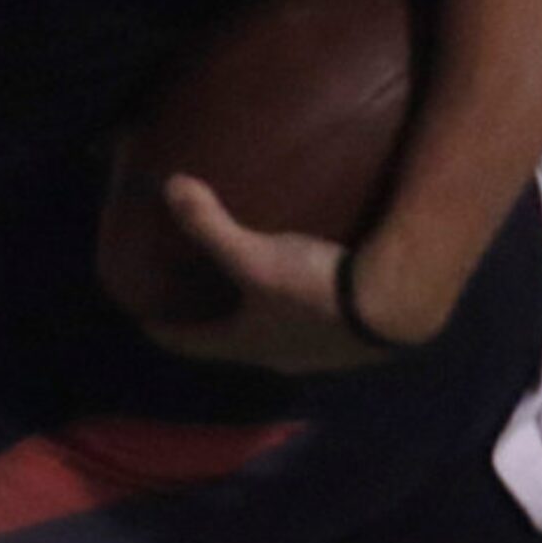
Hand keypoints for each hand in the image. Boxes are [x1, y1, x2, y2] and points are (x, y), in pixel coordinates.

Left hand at [138, 177, 432, 373]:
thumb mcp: (258, 258)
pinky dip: (296, 307)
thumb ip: (212, 226)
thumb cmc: (316, 289)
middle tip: (196, 297)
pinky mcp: (350, 336)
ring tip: (250, 288)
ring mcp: (318, 352)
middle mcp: (279, 356)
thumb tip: (170, 186)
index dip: (167, 332)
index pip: (194, 344)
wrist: (396, 305)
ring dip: (259, 316)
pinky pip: (310, 322)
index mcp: (248, 344)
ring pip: (276, 335)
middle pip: (235, 343)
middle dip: (215, 323)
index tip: (145, 321)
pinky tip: (306, 283)